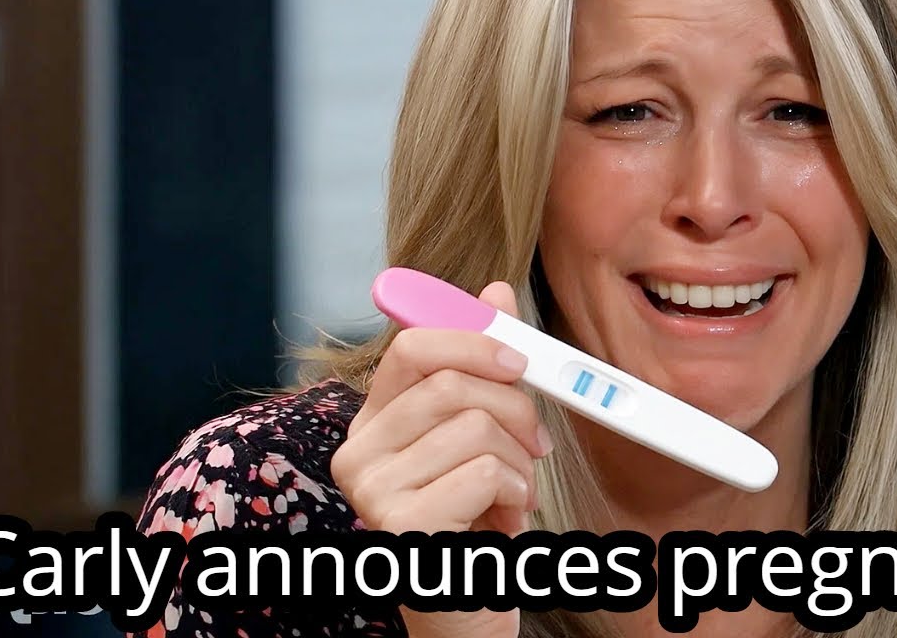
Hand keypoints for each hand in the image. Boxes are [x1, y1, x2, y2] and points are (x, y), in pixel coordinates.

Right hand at [332, 281, 550, 637]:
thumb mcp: (484, 435)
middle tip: (537, 441)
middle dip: (515, 406)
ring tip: (511, 494)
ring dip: (520, 461)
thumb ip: (485, 365)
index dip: (473, 338)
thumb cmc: (476, 521)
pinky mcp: (401, 526)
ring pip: (476, 425)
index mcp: (374, 422)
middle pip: (451, 381)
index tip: (520, 359)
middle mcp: (359, 454)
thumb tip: (493, 291)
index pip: (412, 345)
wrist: (468, 610)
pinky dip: (516, 494)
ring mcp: (373, 492)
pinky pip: (486, 471)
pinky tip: (503, 523)